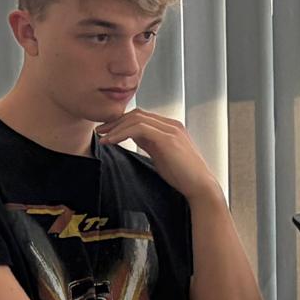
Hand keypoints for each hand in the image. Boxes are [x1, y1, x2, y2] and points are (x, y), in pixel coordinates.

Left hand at [97, 110, 220, 201]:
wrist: (199, 185)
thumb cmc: (182, 175)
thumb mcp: (162, 154)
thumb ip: (149, 143)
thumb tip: (131, 137)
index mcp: (171, 127)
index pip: (142, 116)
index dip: (121, 122)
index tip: (106, 131)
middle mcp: (172, 124)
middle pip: (137, 114)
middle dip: (115, 122)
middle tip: (99, 131)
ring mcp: (171, 130)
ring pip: (136, 118)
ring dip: (115, 127)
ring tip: (102, 138)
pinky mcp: (168, 138)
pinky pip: (139, 128)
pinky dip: (121, 133)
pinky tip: (111, 141)